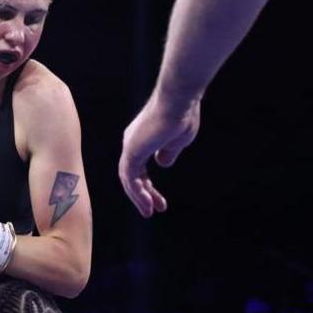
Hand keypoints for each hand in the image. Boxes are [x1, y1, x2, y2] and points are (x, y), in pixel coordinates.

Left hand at [118, 90, 200, 216]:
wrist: (179, 100)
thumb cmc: (182, 115)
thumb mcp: (177, 140)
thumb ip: (169, 152)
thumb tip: (162, 164)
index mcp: (142, 139)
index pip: (139, 168)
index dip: (148, 186)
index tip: (160, 202)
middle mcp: (132, 141)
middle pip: (133, 175)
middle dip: (144, 194)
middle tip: (153, 210)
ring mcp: (130, 146)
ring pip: (129, 178)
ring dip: (139, 197)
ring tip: (149, 212)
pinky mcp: (131, 150)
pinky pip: (130, 178)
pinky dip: (137, 192)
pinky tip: (147, 204)